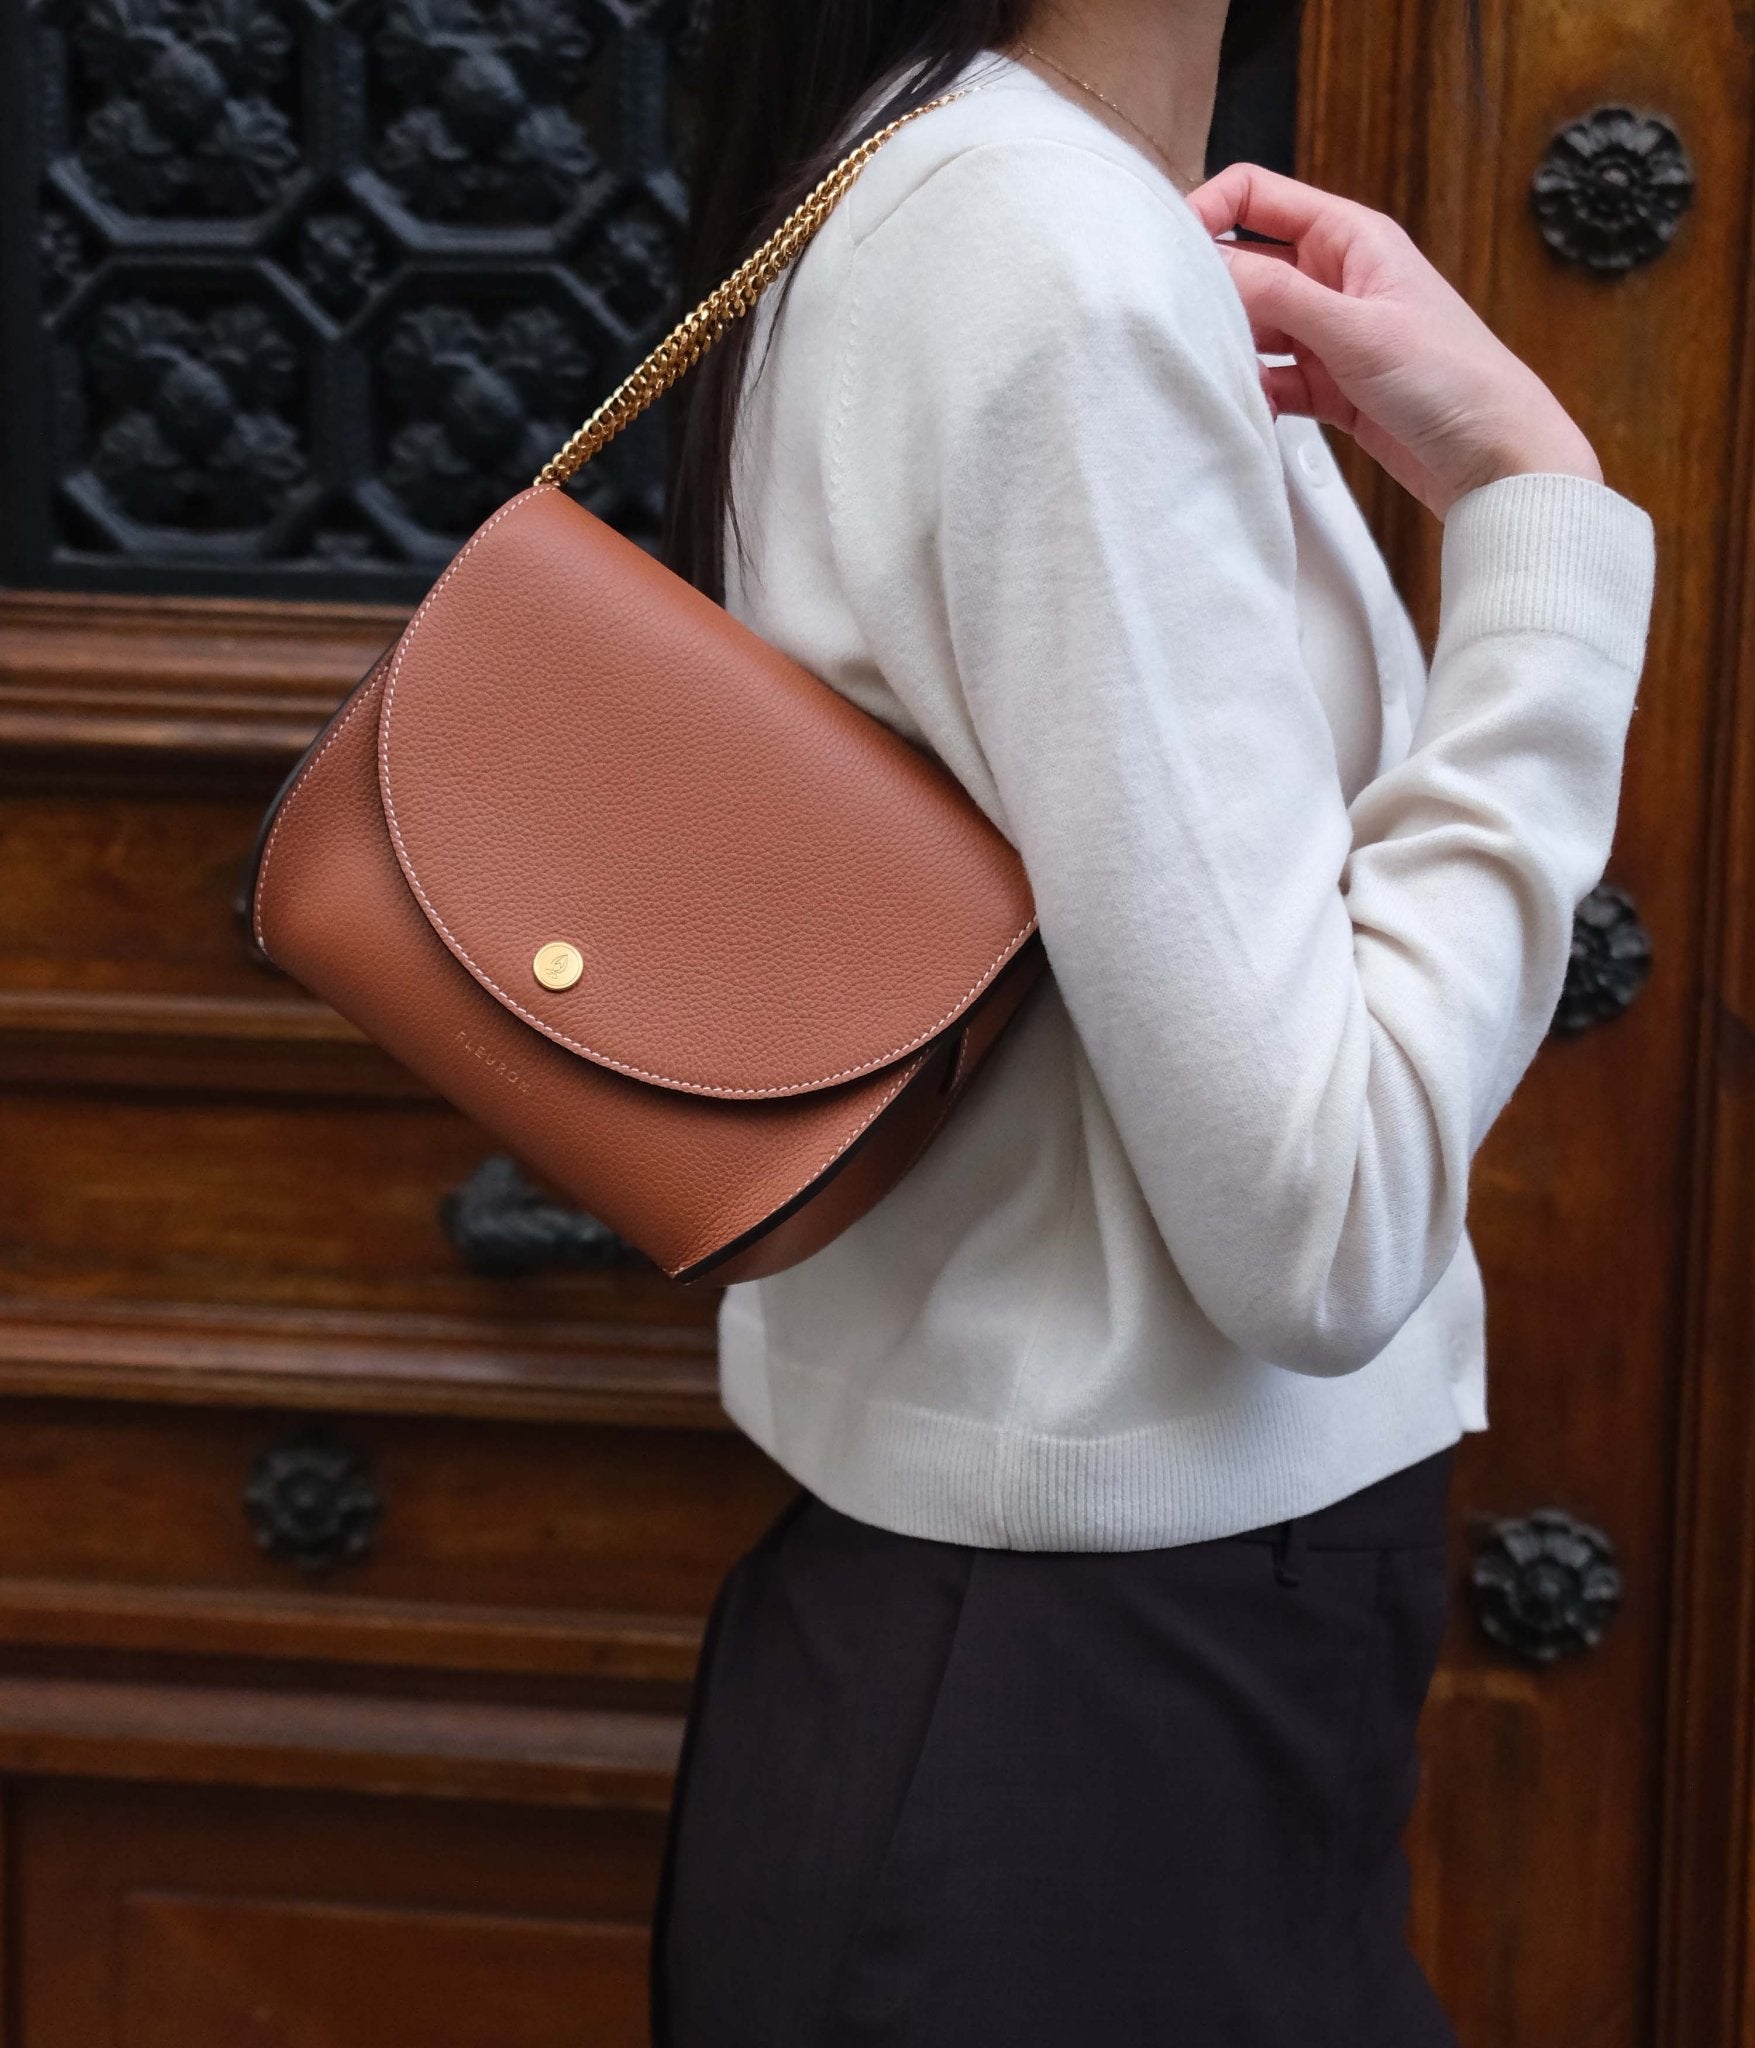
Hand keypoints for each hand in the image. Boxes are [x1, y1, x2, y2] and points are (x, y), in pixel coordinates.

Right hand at [1186, 163, 1602, 517]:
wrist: (1497, 461)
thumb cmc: (1453, 380)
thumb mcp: (1357, 329)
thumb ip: (1279, 293)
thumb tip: (1208, 264)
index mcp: (1349, 237)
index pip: (1256, 196)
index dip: (1207, 212)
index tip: (1168, 252)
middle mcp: (1335, 277)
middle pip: (1247, 263)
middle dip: (1212, 290)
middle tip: (1180, 325)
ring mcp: (1330, 334)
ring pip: (1254, 325)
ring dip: (1231, 347)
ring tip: (1210, 370)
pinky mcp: (1329, 386)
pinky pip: (1271, 378)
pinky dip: (1255, 393)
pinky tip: (1248, 409)